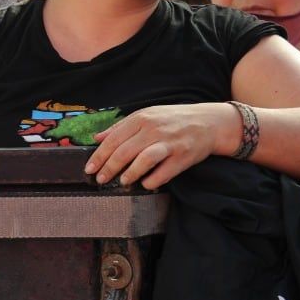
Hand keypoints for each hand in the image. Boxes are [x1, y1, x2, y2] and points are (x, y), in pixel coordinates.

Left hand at [85, 103, 232, 188]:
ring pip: (144, 159)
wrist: (210, 122)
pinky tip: (145, 184)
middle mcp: (155, 130)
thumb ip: (120, 127)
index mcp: (142, 118)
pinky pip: (165, 172)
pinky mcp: (184, 156)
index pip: (114, 139)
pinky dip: (153, 180)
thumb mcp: (146, 116)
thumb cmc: (173, 120)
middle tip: (101, 179)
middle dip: (109, 168)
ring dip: (130, 173)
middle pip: (125, 151)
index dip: (99, 155)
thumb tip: (96, 137)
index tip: (89, 168)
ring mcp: (170, 143)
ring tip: (123, 181)